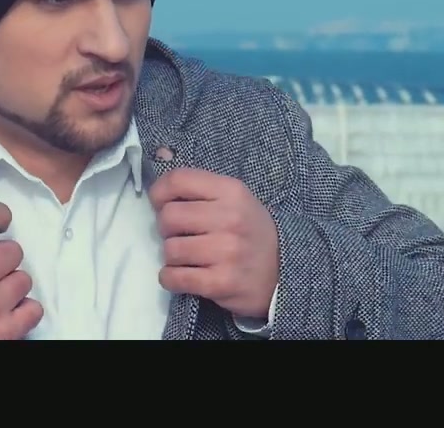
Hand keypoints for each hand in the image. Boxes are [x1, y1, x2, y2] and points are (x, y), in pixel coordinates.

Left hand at [148, 167, 278, 319]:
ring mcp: (227, 252)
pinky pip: (175, 278)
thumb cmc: (249, 230)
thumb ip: (198, 185)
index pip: (178, 180)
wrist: (283, 271)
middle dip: (166, 228)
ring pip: (170, 250)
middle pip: (169, 216)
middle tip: (179, 235)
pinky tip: (182, 275)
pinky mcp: (221, 282)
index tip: (160, 204)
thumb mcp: (233, 199)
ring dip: (171, 256)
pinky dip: (170, 278)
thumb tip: (159, 160)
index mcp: (231, 191)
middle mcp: (230, 219)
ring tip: (186, 257)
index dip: (159, 192)